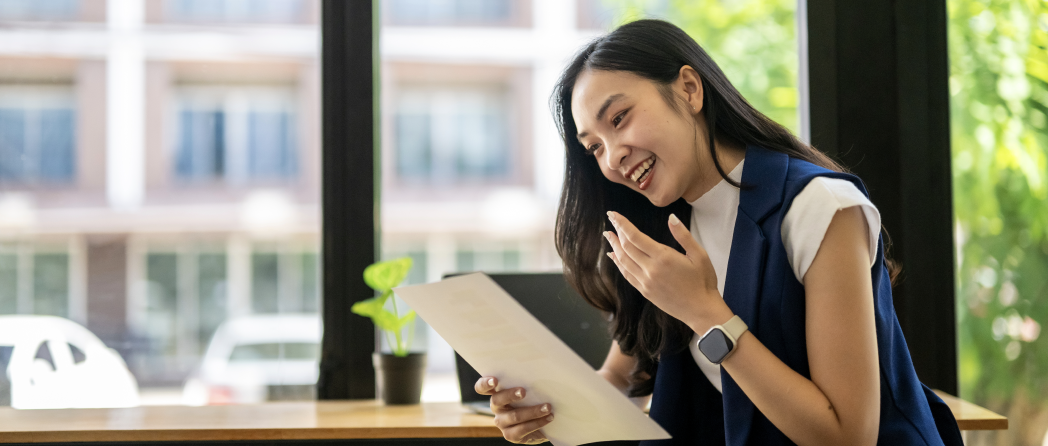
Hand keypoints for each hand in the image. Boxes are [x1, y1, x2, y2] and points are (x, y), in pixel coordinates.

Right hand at [475, 376, 553, 443]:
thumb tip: (541, 372)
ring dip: (532, 411)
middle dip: (510, 395)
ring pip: (513, 416)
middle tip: (524, 391)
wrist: (544, 423)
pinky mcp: (510, 435)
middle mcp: (496, 407)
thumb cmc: (535, 400)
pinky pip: (522, 429)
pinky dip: (537, 423)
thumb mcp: (530, 390)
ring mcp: (502, 422)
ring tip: (547, 407)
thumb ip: (528, 382)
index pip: (482, 387)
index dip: (485, 384)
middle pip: (496, 400)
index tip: (494, 380)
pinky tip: (548, 418)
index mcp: (497, 393)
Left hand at [604, 211, 732, 332]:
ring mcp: (645, 282)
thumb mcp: (699, 255)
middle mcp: (650, 270)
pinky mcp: (645, 291)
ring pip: (623, 261)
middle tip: (610, 220)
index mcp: (663, 257)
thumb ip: (683, 235)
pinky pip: (627, 275)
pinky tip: (614, 256)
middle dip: (617, 232)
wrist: (701, 310)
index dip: (622, 224)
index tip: (613, 214)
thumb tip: (671, 217)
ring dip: (614, 247)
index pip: (635, 237)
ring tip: (608, 235)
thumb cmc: (703, 281)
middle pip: (626, 248)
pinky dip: (618, 263)